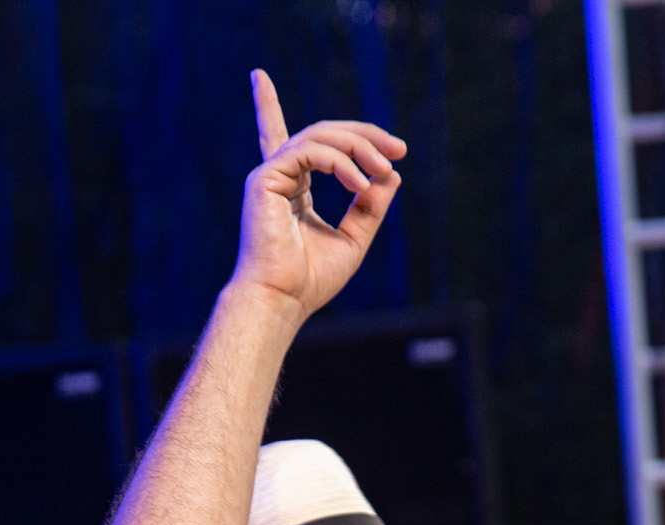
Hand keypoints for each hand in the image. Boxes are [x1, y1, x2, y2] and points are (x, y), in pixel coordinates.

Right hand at [232, 69, 404, 318]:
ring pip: (320, 137)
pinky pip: (310, 151)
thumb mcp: (353, 239)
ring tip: (384, 169)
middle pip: (324, 135)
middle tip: (399, 149)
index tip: (282, 86)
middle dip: (364, 135)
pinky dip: (341, 162)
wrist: (282, 299)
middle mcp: (281, 176)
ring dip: (359, 148)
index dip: (272, 105)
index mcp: (295, 187)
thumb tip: (391, 175)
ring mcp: (271, 175)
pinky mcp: (265, 179)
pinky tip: (361, 182)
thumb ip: (370, 207)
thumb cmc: (311, 280)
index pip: (295, 141)